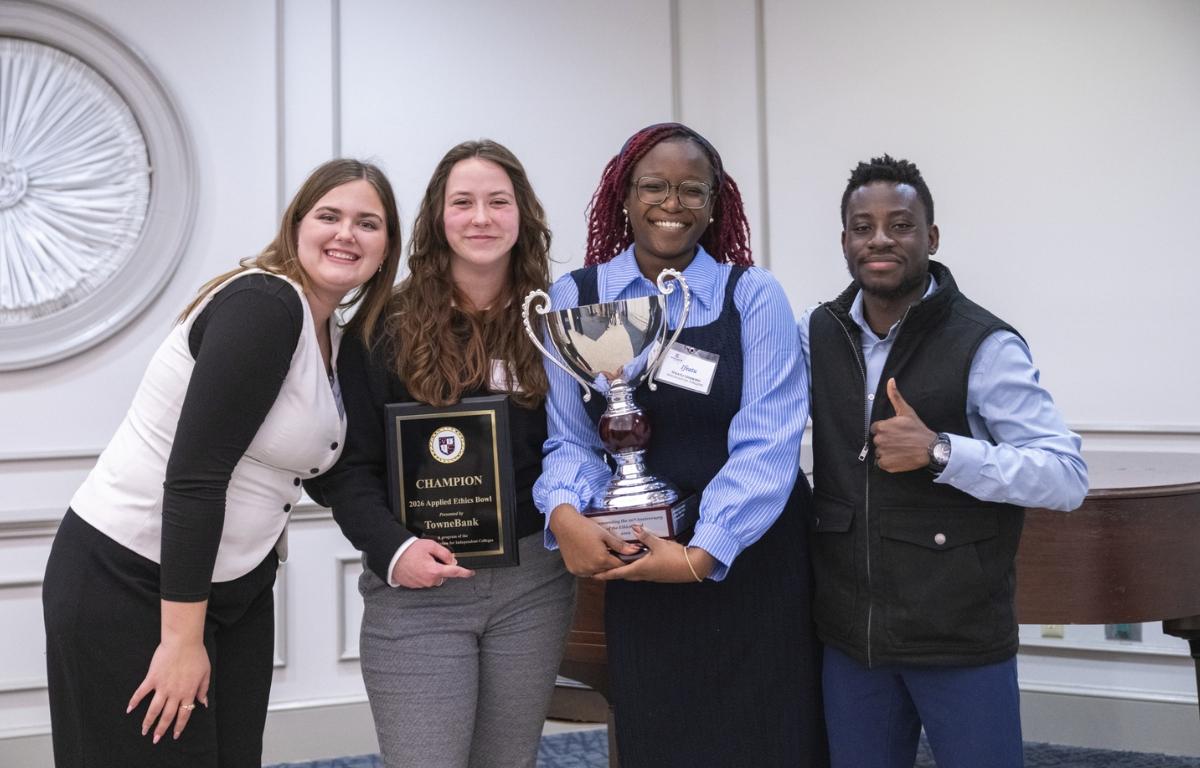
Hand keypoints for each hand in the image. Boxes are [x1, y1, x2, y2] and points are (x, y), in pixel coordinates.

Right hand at [127, 628, 209, 742]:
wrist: (183, 641)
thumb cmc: (196, 655)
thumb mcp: (205, 673)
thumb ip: (203, 689)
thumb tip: (204, 703)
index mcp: (188, 692)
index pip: (184, 714)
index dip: (179, 726)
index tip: (175, 735)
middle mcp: (174, 693)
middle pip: (167, 715)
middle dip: (161, 729)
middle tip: (156, 739)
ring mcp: (162, 686)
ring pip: (154, 709)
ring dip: (148, 721)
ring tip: (143, 731)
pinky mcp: (152, 678)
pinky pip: (141, 692)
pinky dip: (134, 701)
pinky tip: (129, 710)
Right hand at [391, 538, 473, 588]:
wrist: (392, 557)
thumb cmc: (409, 550)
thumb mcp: (430, 545)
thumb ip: (444, 553)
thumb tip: (452, 560)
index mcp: (434, 570)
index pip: (454, 572)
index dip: (464, 572)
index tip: (470, 573)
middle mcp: (429, 580)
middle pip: (443, 575)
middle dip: (441, 567)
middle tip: (432, 557)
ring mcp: (421, 585)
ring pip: (434, 578)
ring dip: (432, 570)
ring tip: (421, 560)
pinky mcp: (414, 586)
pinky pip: (424, 580)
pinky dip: (423, 574)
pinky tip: (417, 566)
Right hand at [549, 504, 640, 576]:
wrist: (564, 525)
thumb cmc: (584, 527)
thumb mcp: (605, 534)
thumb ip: (620, 545)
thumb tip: (634, 551)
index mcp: (601, 559)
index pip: (618, 566)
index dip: (623, 561)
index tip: (624, 556)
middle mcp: (591, 567)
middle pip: (607, 570)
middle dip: (611, 563)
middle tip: (609, 552)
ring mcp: (581, 570)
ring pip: (597, 572)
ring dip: (600, 566)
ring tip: (598, 553)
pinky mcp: (573, 570)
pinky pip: (586, 572)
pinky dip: (589, 567)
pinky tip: (589, 556)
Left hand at [594, 524, 716, 582]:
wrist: (693, 567)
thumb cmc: (675, 557)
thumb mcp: (659, 544)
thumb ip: (646, 536)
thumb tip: (634, 528)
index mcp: (640, 568)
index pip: (618, 573)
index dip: (605, 574)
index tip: (594, 575)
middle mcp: (643, 575)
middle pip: (623, 575)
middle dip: (612, 573)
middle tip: (601, 569)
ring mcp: (651, 576)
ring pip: (633, 574)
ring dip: (623, 570)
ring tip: (615, 564)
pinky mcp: (658, 574)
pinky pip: (641, 572)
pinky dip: (634, 568)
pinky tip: (635, 561)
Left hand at [870, 378, 936, 472]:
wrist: (930, 449)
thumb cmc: (918, 430)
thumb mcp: (906, 411)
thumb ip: (895, 396)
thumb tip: (890, 381)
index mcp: (882, 427)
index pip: (876, 429)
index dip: (885, 430)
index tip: (895, 432)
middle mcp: (880, 440)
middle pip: (877, 440)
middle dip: (886, 440)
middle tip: (899, 441)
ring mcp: (883, 453)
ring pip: (879, 452)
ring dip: (886, 451)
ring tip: (900, 449)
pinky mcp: (886, 464)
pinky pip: (881, 463)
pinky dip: (888, 462)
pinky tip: (898, 457)